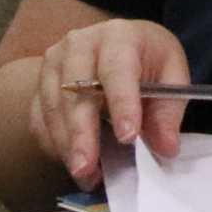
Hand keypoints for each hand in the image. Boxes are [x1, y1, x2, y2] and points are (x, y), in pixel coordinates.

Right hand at [28, 19, 190, 189]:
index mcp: (118, 37)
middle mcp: (79, 44)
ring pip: (53, 108)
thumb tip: (165, 148)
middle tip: (87, 168)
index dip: (122, 103)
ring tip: (86, 175)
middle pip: (76, 90)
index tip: (128, 136)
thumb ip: (168, 113)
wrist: (119, 45)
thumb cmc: (147, 59)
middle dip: (81, 133)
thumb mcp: (172, 76)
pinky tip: (72, 162)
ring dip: (66, 145)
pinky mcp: (40, 84)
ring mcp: (55, 63)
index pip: (117, 68)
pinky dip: (53, 144)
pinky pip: (39, 119)